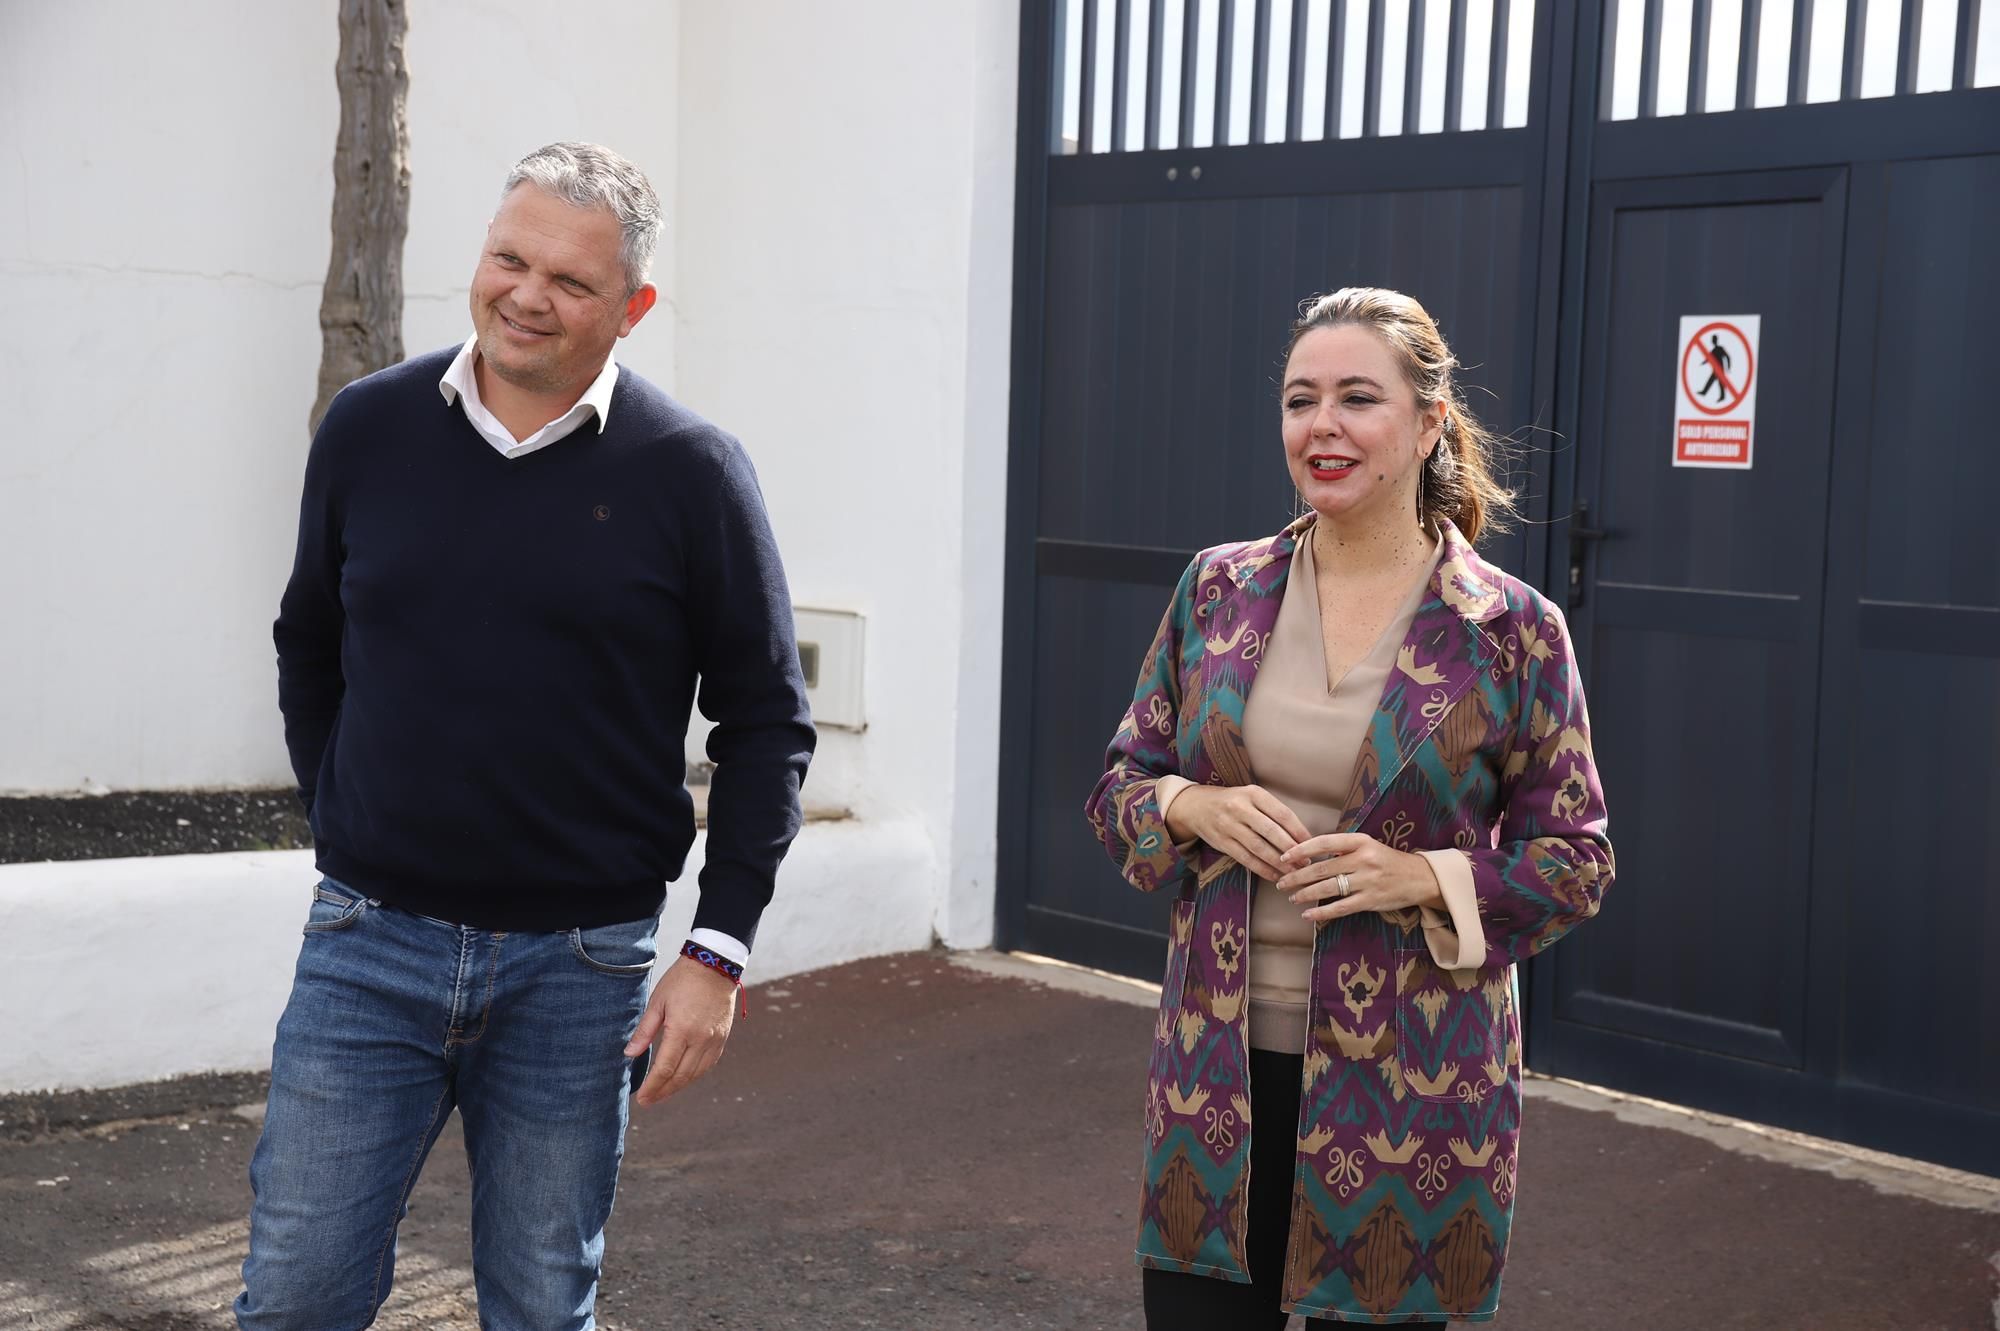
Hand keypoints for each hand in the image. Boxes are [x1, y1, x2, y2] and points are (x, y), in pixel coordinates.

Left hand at [624, 956, 737, 1107]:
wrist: (714, 965)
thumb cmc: (682, 980)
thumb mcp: (658, 1002)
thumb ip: (644, 1031)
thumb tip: (629, 1054)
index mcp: (681, 1030)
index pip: (665, 1069)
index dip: (652, 1087)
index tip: (641, 1098)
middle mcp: (700, 1040)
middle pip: (681, 1077)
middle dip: (663, 1092)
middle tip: (648, 1101)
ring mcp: (714, 1040)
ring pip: (696, 1074)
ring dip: (678, 1087)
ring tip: (663, 1093)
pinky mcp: (722, 1038)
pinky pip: (708, 1065)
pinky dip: (694, 1075)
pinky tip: (683, 1078)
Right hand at [1165, 784, 1311, 880]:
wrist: (1195, 806)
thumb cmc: (1232, 801)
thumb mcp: (1251, 796)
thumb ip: (1273, 812)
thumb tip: (1301, 836)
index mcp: (1253, 793)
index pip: (1282, 814)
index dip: (1299, 831)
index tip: (1312, 844)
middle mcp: (1240, 808)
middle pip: (1272, 832)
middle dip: (1292, 850)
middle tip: (1306, 862)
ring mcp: (1229, 826)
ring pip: (1259, 848)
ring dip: (1279, 863)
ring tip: (1294, 872)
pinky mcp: (1221, 842)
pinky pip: (1245, 858)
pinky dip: (1262, 869)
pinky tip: (1274, 875)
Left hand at [1276, 833, 1443, 922]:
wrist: (1418, 878)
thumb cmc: (1386, 860)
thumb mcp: (1367, 846)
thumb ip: (1342, 849)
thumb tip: (1307, 856)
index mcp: (1360, 841)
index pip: (1324, 842)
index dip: (1301, 850)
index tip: (1284, 857)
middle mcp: (1363, 859)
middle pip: (1322, 868)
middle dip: (1297, 876)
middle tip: (1281, 882)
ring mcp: (1368, 881)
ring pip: (1328, 888)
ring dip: (1305, 893)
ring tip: (1292, 896)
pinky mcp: (1371, 900)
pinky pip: (1341, 907)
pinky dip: (1321, 912)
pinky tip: (1307, 914)